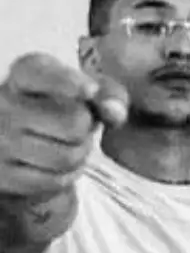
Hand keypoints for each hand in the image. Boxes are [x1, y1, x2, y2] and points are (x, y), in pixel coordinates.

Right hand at [0, 53, 127, 201]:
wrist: (22, 141)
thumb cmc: (61, 107)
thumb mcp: (85, 90)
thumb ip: (109, 94)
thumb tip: (114, 112)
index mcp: (26, 72)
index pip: (46, 75)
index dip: (70, 83)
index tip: (91, 90)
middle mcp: (3, 102)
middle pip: (75, 123)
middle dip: (87, 129)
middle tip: (79, 127)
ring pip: (68, 156)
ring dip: (81, 153)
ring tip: (69, 143)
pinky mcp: (2, 174)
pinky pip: (56, 179)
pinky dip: (68, 174)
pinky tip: (60, 163)